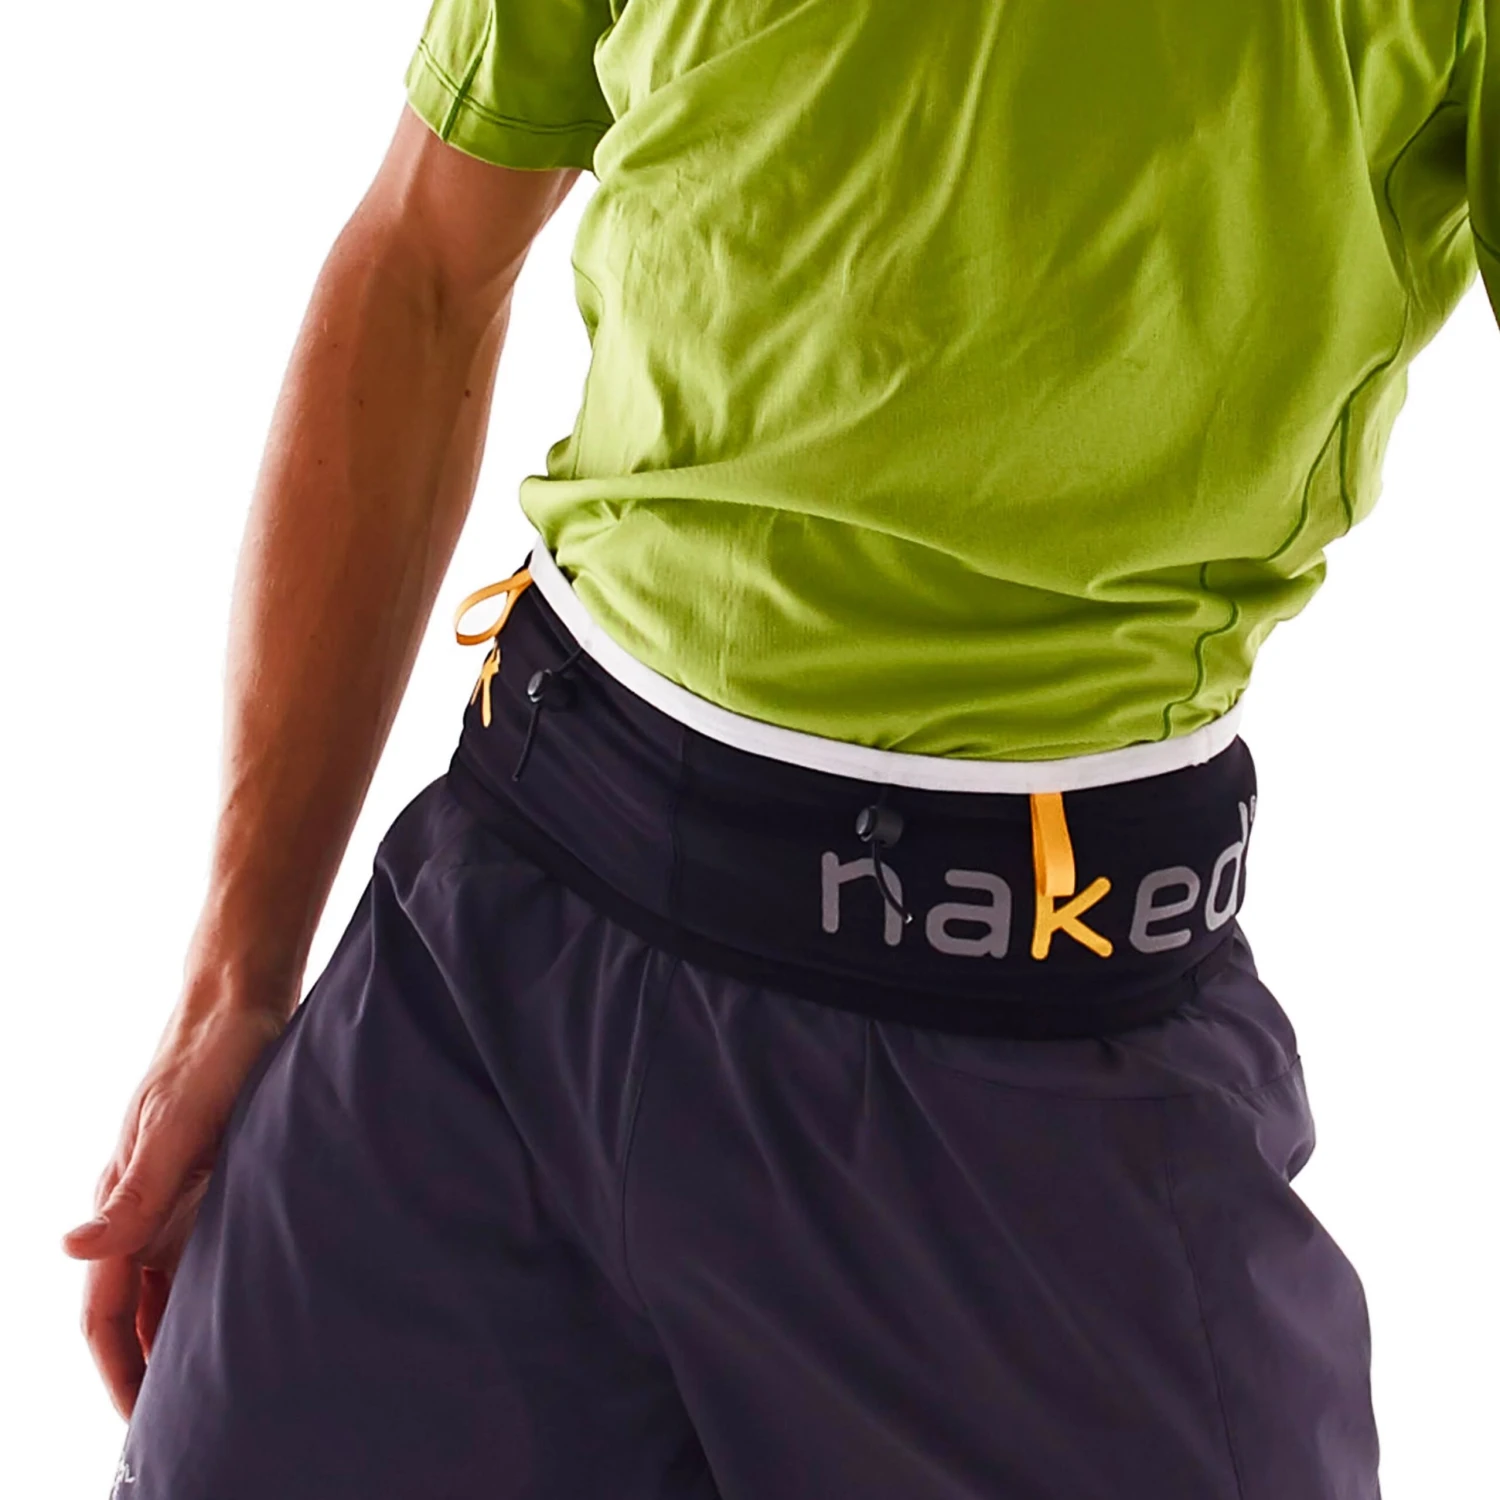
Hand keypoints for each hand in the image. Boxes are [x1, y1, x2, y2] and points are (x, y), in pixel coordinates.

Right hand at [62, 993, 289, 1418]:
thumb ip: (135, 1188)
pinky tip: (255, 1309)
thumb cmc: (215, 1052)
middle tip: (192, 1426)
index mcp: (125, 1204)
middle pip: (138, 1311)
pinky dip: (219, 1289)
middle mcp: (146, 1207)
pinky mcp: (218, 1175)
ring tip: (224, 1388)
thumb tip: (69, 1251)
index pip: (106, 1313)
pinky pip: (208, 1250)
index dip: (120, 1372)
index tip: (143, 1428)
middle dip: (151, 1369)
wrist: (245, 997)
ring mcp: (182, 1193)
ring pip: (174, 1285)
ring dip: (186, 1334)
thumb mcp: (180, 1121)